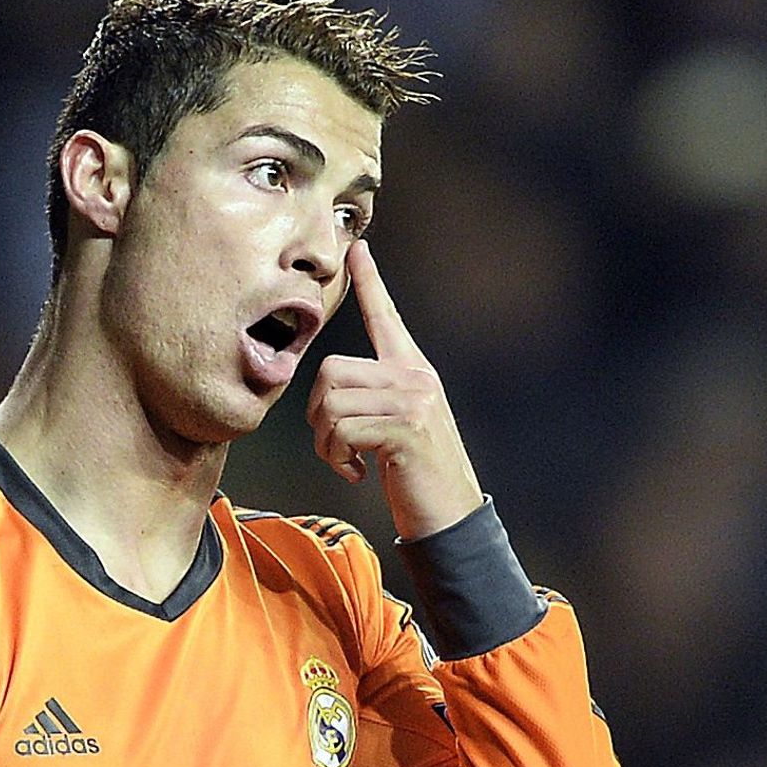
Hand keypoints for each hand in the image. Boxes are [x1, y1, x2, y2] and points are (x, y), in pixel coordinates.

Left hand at [307, 240, 483, 541]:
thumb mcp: (396, 429)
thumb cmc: (416, 477)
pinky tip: (356, 474)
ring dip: (325, 444)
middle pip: (330, 371)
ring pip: (330, 404)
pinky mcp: (406, 428)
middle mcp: (414, 377)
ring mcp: (413, 400)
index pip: (386, 318)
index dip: (371, 283)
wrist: (450, 517)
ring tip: (347, 462)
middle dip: (316, 416)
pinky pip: (342, 430)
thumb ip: (372, 401)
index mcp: (412, 371)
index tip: (357, 249)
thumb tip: (327, 394)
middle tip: (335, 446)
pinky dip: (337, 458)